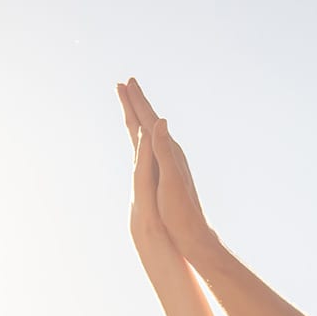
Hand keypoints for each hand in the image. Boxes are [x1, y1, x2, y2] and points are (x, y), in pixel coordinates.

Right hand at [117, 81, 182, 269]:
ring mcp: (169, 162)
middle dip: (137, 102)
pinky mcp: (167, 172)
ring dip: (140, 115)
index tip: (126, 82)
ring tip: (131, 101)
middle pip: (150, 120)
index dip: (137, 101)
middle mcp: (170, 152)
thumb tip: (160, 121)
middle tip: (124, 83)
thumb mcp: (171, 179)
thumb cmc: (180, 211)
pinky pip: (152, 144)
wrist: (192, 233)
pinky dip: (144, 134)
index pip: (149, 120)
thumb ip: (164, 150)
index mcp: (168, 151)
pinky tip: (144, 135)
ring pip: (150, 131)